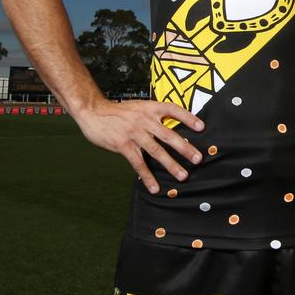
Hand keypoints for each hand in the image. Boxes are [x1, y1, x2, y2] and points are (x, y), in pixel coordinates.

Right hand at [73, 98, 204, 192]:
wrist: (93, 111)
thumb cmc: (118, 111)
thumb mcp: (138, 107)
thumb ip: (152, 116)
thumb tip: (169, 129)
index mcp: (149, 108)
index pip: (173, 109)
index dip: (188, 118)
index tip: (201, 127)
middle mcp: (144, 119)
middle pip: (169, 134)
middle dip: (184, 148)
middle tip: (198, 159)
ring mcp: (134, 133)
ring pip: (156, 151)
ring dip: (171, 164)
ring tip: (183, 176)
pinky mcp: (123, 145)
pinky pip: (138, 163)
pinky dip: (147, 176)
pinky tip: (154, 187)